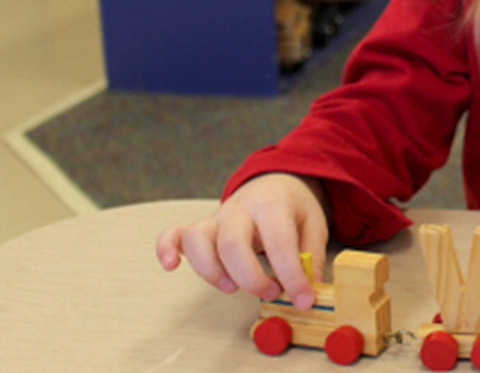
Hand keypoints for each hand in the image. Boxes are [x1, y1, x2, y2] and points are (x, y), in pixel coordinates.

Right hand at [154, 173, 329, 309]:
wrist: (274, 181)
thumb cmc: (292, 207)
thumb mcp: (313, 225)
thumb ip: (311, 256)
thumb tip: (310, 290)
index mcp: (273, 204)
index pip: (279, 242)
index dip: (292, 276)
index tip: (303, 299)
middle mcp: (240, 209)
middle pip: (232, 244)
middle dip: (251, 278)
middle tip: (272, 292)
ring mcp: (217, 217)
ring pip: (198, 240)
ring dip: (212, 271)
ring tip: (232, 287)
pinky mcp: (202, 227)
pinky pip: (175, 233)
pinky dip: (167, 248)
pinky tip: (170, 266)